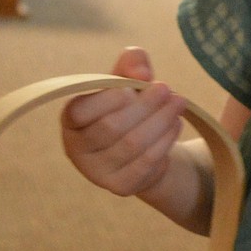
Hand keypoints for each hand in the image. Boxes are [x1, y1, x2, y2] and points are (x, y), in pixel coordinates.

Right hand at [61, 46, 187, 198]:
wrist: (139, 147)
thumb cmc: (127, 107)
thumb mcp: (127, 79)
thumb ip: (131, 64)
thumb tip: (141, 73)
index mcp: (71, 120)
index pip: (80, 111)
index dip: (107, 98)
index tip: (136, 84)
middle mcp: (77, 149)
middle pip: (112, 127)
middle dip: (144, 106)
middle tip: (166, 89)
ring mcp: (97, 172)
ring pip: (133, 145)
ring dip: (161, 121)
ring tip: (178, 103)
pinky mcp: (120, 186)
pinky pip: (145, 164)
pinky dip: (164, 142)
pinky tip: (175, 125)